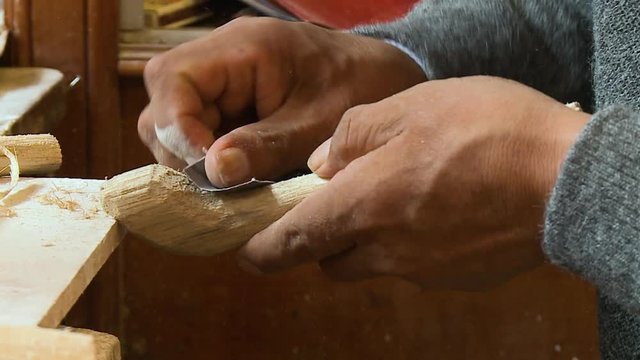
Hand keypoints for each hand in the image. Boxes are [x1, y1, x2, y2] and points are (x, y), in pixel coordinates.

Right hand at [138, 17, 423, 186]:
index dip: (176, 129)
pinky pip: (201, 129)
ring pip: (176, 120)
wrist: (382, 76)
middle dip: (180, 148)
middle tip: (216, 185)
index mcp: (245, 46)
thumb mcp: (317, 124)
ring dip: (194, 157)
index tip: (208, 171)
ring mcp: (225, 78)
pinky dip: (211, 157)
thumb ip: (266, 146)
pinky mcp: (232, 99)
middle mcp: (223, 56)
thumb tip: (213, 172)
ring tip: (229, 183)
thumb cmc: (360, 87)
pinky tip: (236, 176)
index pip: (173, 79)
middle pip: (164, 101)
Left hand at [238, 76, 589, 289]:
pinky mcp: (460, 278)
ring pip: (376, 263)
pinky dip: (415, 242)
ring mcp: (426, 271)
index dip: (263, 250)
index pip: (292, 243)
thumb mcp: (406, 107)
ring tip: (405, 194)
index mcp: (363, 209)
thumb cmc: (483, 131)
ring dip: (372, 238)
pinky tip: (444, 207)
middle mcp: (387, 251)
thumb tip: (322, 165)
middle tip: (346, 200)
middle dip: (326, 237)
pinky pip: (418, 265)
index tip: (247, 253)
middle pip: (332, 260)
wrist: (566, 177)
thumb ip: (351, 137)